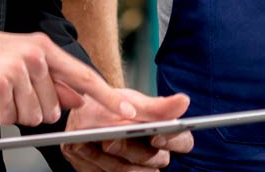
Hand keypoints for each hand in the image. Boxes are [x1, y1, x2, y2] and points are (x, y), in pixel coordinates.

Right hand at [0, 22, 138, 126]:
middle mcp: (34, 55)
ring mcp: (16, 68)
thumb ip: (50, 78)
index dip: (107, 96)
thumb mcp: (19, 58)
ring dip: (10, 112)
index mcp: (43, 46)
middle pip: (52, 109)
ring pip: (31, 116)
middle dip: (30, 109)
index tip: (128, 111)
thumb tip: (77, 97)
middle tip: (7, 90)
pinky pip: (7, 118)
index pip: (83, 75)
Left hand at [62, 88, 193, 170]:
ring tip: (90, 142)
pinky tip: (80, 147)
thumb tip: (184, 101)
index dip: (172, 141)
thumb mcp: (132, 101)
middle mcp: (154, 156)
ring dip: (107, 158)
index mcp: (166, 135)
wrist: (87, 113)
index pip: (183, 142)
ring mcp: (135, 169)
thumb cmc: (114, 105)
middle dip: (130, 150)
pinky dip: (91, 161)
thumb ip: (157, 106)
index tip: (156, 137)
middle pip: (154, 160)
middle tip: (110, 140)